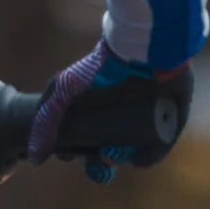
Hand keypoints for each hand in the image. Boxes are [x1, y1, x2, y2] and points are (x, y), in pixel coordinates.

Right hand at [27, 40, 188, 163]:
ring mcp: (152, 112)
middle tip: (100, 160)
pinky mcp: (174, 111)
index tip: (72, 155)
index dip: (80, 153)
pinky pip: (165, 138)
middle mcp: (126, 111)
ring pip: (138, 146)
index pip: (89, 139)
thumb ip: (45, 121)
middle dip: (103, 160)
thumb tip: (35, 160)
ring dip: (126, 158)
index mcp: (101, 107)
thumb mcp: (64, 91)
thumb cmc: (99, 66)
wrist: (138, 48)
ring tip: (118, 156)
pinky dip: (153, 153)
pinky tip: (140, 160)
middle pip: (115, 147)